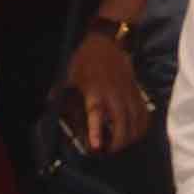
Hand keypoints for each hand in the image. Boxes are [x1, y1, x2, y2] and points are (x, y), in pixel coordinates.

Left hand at [63, 29, 151, 150]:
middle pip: (122, 124)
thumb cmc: (85, 59)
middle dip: (118, 143)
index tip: (97, 147)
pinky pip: (144, 114)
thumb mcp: (69, 75)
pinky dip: (142, 126)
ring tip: (122, 145)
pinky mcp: (137, 92)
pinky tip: (136, 134)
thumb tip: (49, 106)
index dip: (96, 131)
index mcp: (95, 91)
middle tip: (109, 152)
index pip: (96, 113)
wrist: (107, 41)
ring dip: (131, 138)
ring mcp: (128, 94)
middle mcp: (114, 94)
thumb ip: (60, 93)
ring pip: (136, 121)